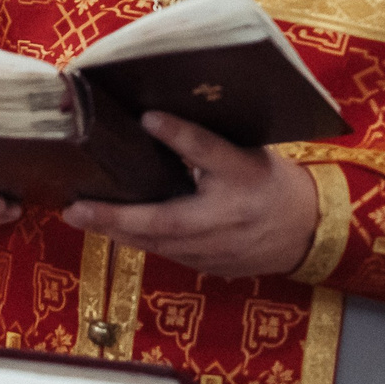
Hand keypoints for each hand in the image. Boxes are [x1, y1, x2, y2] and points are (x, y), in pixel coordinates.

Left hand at [60, 111, 318, 276]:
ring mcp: (222, 248)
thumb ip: (206, 144)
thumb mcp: (248, 154)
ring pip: (160, 243)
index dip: (180, 135)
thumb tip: (153, 118)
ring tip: (80, 217)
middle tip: (75, 208)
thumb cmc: (270, 182)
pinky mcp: (215, 266)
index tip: (148, 117)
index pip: (210, 151)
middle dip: (117, 216)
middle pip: (168, 218)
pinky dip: (138, 242)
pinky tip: (111, 230)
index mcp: (245, 175)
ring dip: (118, 232)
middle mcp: (231, 216)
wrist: (309, 230)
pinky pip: (170, 254)